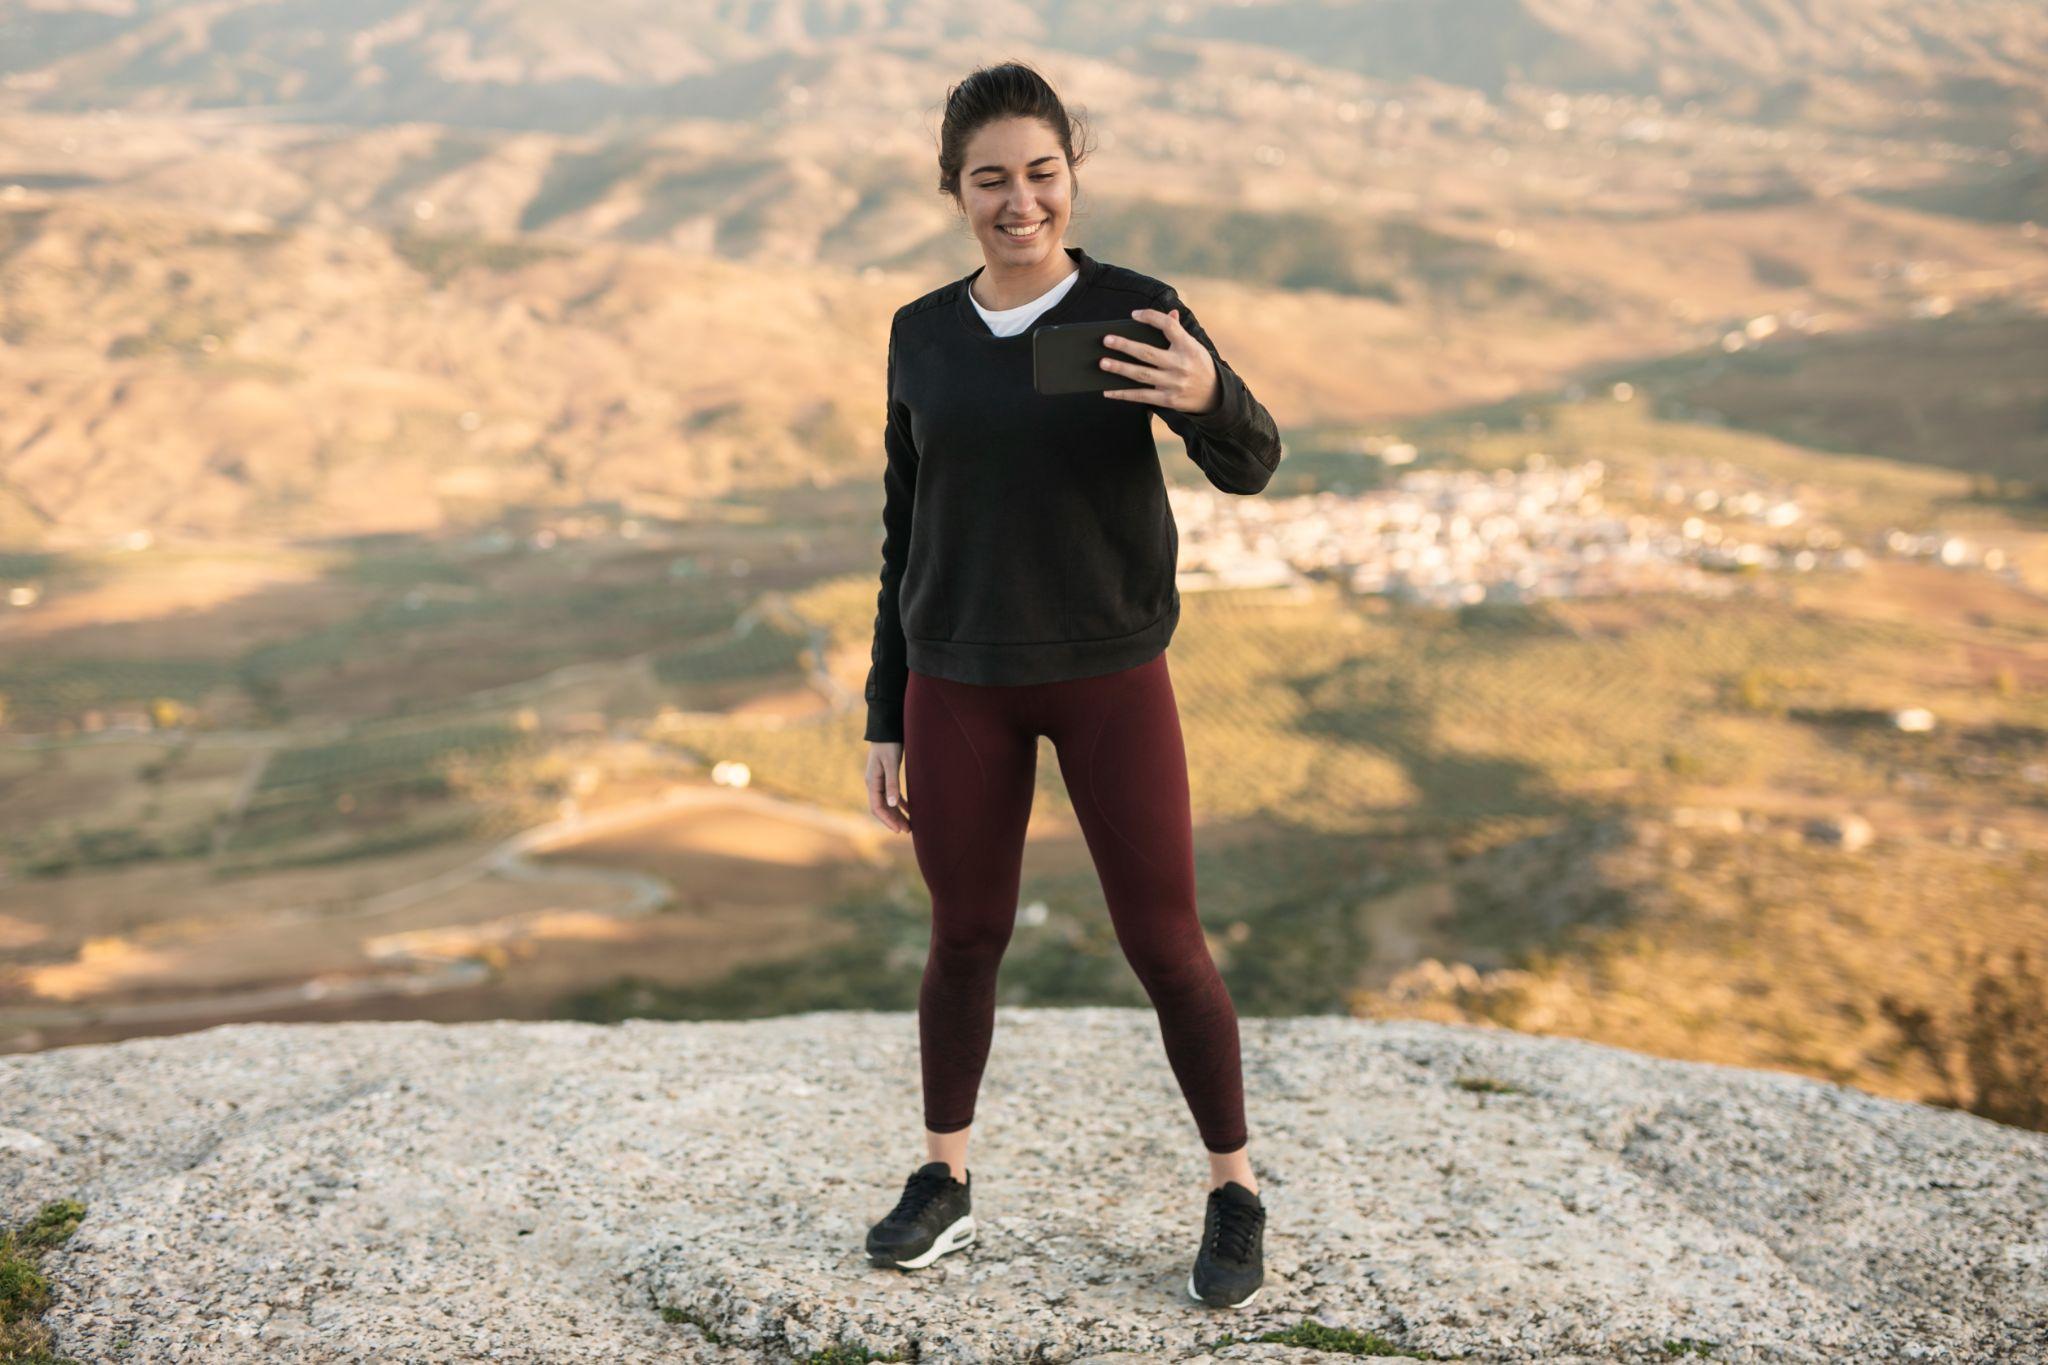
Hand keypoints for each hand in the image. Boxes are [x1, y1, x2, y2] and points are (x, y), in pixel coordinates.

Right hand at [866, 742, 910, 832]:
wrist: (887, 728)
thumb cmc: (888, 744)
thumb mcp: (891, 764)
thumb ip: (892, 783)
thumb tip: (891, 804)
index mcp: (872, 782)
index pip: (877, 807)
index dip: (887, 820)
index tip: (898, 829)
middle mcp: (874, 783)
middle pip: (882, 808)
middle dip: (894, 820)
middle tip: (907, 830)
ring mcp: (880, 780)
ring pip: (888, 803)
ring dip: (897, 814)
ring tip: (909, 825)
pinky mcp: (887, 776)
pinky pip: (892, 794)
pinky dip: (900, 803)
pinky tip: (910, 809)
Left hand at [1099, 306, 1220, 415]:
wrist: (1215, 396)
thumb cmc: (1199, 365)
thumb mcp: (1194, 346)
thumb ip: (1179, 331)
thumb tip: (1171, 313)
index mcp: (1188, 346)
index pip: (1168, 326)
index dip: (1150, 317)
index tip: (1134, 315)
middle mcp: (1180, 364)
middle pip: (1148, 353)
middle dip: (1125, 346)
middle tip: (1106, 340)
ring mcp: (1174, 383)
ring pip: (1141, 375)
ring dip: (1120, 368)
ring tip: (1102, 363)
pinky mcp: (1168, 400)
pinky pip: (1142, 396)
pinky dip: (1123, 394)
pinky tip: (1108, 391)